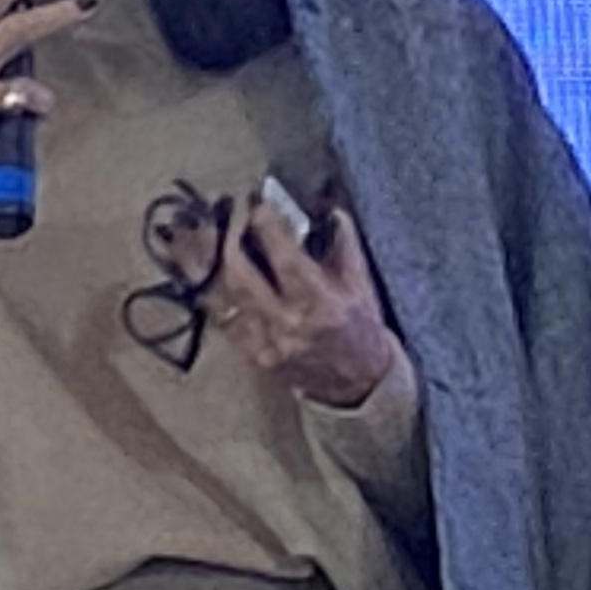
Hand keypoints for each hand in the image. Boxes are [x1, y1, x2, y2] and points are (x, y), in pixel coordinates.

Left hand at [220, 197, 403, 413]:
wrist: (358, 385)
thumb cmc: (362, 330)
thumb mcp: (363, 286)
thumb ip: (345, 246)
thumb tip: (329, 210)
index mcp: (319, 303)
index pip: (283, 256)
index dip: (267, 225)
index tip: (259, 205)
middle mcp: (288, 324)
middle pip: (241, 274)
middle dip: (233, 240)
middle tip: (237, 220)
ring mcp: (267, 345)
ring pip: (228, 296)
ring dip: (227, 266)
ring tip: (233, 245)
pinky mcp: (255, 359)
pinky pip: (229, 321)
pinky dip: (229, 297)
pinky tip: (236, 283)